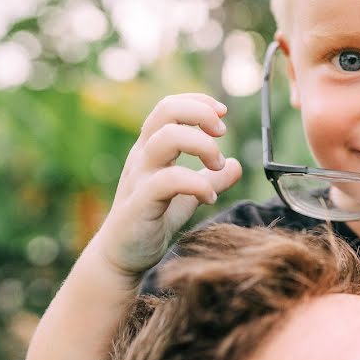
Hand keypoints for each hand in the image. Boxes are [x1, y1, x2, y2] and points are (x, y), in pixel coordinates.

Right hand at [94, 93, 242, 275]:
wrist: (122, 256)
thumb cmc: (152, 220)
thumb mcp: (187, 195)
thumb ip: (210, 178)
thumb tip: (237, 165)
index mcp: (152, 148)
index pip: (169, 107)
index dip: (198, 102)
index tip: (223, 114)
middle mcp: (143, 156)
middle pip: (166, 112)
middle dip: (201, 115)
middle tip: (222, 134)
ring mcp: (138, 178)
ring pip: (165, 139)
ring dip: (202, 145)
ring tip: (217, 166)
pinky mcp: (139, 203)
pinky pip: (166, 181)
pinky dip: (196, 184)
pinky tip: (209, 198)